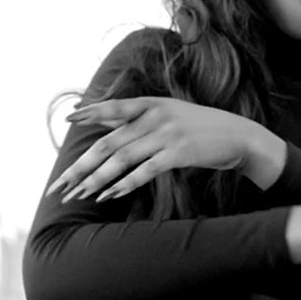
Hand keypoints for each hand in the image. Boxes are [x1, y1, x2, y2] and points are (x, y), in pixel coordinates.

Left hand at [46, 97, 262, 202]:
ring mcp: (168, 133)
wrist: (240, 135)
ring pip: (121, 159)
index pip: (114, 107)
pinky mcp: (179, 152)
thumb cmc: (202, 127)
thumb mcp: (171, 113)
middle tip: (60, 185)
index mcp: (153, 103)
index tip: (67, 120)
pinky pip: (144, 171)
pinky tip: (109, 195)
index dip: (90, 113)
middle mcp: (157, 115)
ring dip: (96, 180)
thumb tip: (103, 119)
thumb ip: (138, 117)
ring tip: (77, 196)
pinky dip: (124, 184)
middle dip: (81, 166)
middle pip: (109, 141)